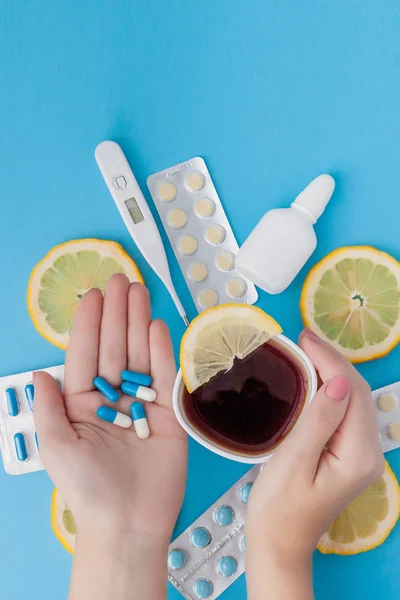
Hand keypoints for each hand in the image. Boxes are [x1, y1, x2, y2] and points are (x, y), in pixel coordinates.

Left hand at [34, 274, 186, 599]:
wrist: (127, 522)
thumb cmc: (87, 488)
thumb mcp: (57, 446)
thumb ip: (48, 406)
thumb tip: (39, 374)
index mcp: (82, 403)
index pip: (86, 354)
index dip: (90, 324)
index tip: (95, 295)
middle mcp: (111, 398)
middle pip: (114, 347)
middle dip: (117, 313)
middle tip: (122, 280)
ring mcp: (141, 403)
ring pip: (138, 355)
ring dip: (138, 322)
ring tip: (139, 292)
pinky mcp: (167, 414)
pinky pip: (163, 377)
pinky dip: (160, 351)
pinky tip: (156, 326)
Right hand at [246, 329, 383, 599]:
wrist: (278, 543)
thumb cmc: (278, 507)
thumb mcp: (293, 461)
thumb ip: (318, 421)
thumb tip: (337, 380)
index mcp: (358, 454)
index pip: (351, 391)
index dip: (329, 359)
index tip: (303, 338)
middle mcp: (368, 453)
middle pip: (358, 393)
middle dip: (332, 360)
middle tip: (301, 339)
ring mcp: (360, 455)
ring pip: (353, 400)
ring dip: (332, 372)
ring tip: (305, 352)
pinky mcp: (348, 456)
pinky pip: (344, 413)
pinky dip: (329, 390)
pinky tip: (312, 379)